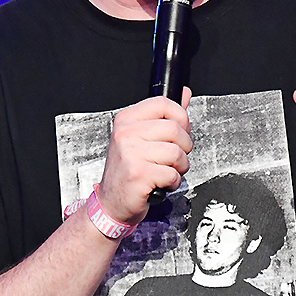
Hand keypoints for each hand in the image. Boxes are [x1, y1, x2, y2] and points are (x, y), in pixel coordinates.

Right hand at [98, 87, 192, 224]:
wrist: (111, 202)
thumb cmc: (128, 170)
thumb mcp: (141, 137)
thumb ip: (164, 115)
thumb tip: (183, 93)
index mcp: (127, 120)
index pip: (163, 103)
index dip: (181, 117)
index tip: (180, 130)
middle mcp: (126, 134)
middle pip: (175, 129)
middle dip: (184, 147)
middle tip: (173, 157)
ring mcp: (131, 153)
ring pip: (177, 153)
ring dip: (179, 167)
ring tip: (166, 170)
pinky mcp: (138, 174)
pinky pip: (172, 174)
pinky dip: (173, 182)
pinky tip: (160, 182)